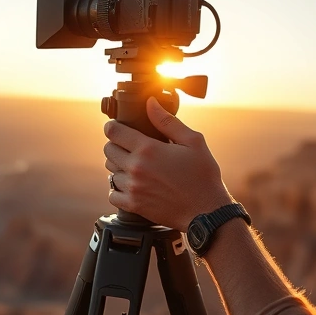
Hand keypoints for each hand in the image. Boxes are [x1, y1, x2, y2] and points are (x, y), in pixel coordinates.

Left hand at [103, 96, 233, 230]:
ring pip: (110, 172)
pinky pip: (113, 194)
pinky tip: (132, 186)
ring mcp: (133, 188)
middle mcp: (136, 168)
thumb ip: (168, 121)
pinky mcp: (134, 205)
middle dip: (116, 145)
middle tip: (129, 147)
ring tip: (135, 168)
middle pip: (108, 150)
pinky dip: (118, 189)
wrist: (207, 211)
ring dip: (119, 168)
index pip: (113, 132)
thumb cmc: (203, 176)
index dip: (113, 127)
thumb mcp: (193, 142)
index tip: (116, 128)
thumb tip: (150, 103)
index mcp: (148, 149)